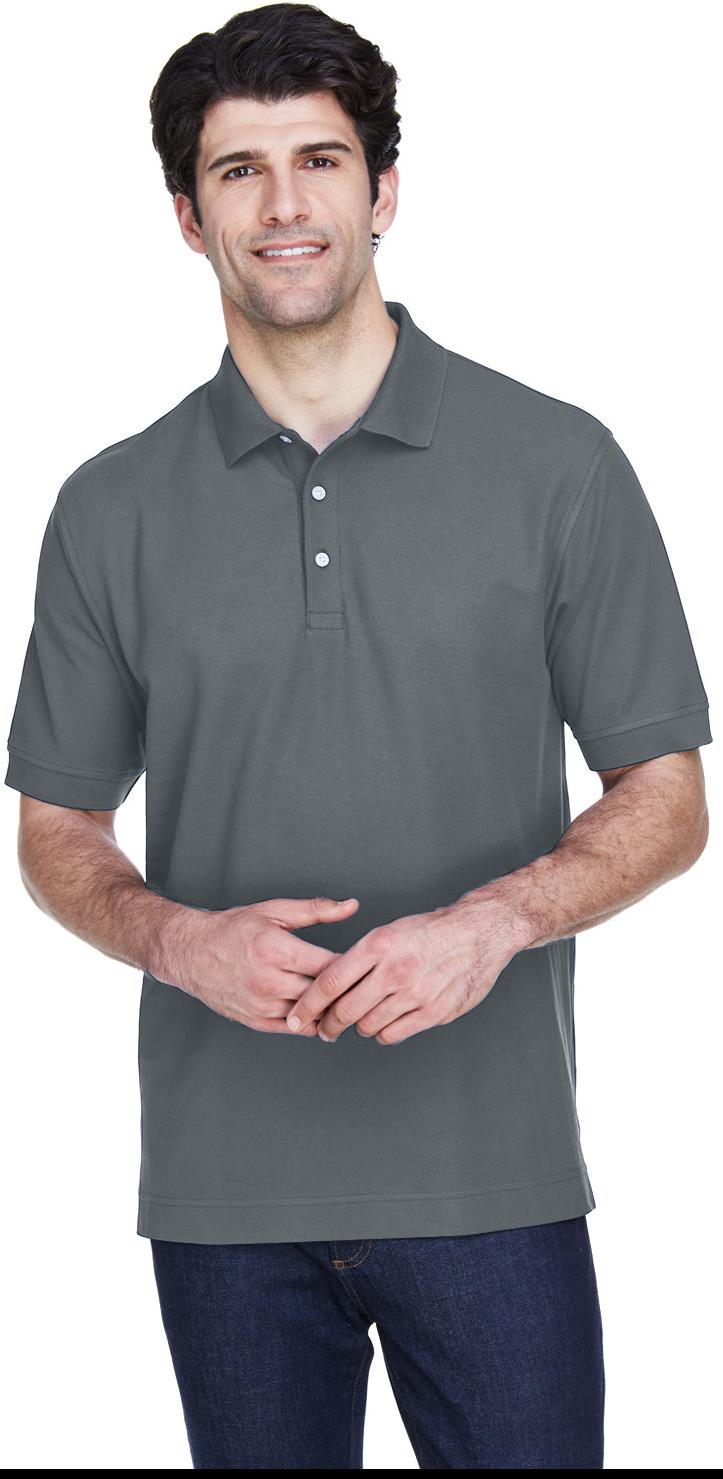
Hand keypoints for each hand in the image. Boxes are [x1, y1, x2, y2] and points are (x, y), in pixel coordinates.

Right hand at [154, 894, 359, 1033]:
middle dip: (346, 990)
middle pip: (322, 994)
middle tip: (365, 984)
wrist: (190, 952)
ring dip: (330, 1009)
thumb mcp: (274, 911)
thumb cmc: (233, 928)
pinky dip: (311, 1021)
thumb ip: (316, 910)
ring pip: (311, 1015)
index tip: (366, 963)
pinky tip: (322, 1010)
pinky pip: (294, 1028)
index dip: (353, 967)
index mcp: (275, 950)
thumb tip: (351, 906)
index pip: (329, 966)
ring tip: (347, 999)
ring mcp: (261, 1005)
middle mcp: (268, 981)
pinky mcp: (255, 1020)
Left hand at [286, 893, 528, 1044]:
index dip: (308, 1005)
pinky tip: (384, 1023)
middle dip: (327, 1025)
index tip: (297, 1017)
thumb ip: (359, 960)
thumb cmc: (428, 932)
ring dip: (358, 1027)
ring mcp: (415, 993)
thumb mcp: (388, 933)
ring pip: (367, 1026)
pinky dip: (382, 1033)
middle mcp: (394, 970)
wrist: (478, 933)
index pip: (330, 982)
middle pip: (345, 1011)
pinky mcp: (434, 1011)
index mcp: (378, 945)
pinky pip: (392, 1034)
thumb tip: (327, 988)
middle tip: (323, 1029)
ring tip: (360, 1019)